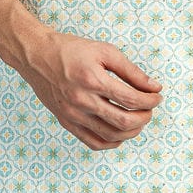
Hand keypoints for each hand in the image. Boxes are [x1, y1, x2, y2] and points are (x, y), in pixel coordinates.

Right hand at [21, 32, 163, 148]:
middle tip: (150, 109)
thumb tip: (154, 87)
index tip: (157, 96)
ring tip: (138, 120)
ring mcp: (72, 115)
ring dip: (132, 131)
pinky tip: (120, 132)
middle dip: (144, 117)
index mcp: (92, 80)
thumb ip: (132, 71)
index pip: (132, 99)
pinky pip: (93, 142)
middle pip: (124, 122)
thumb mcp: (104, 51)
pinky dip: (112, 142)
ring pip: (111, 136)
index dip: (150, 101)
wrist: (36, 56)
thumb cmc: (70, 50)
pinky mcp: (66, 122)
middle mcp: (81, 101)